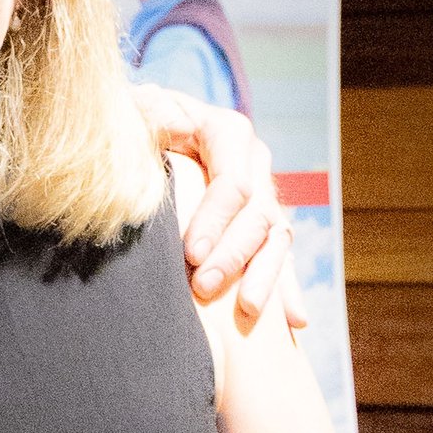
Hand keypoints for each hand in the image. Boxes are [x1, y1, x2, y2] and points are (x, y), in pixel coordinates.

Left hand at [128, 87, 305, 330]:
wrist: (147, 127)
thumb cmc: (138, 121)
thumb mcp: (142, 110)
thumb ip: (157, 118)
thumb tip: (172, 129)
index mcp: (229, 134)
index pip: (233, 184)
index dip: (215, 221)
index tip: (191, 254)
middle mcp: (254, 164)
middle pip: (255, 216)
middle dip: (232, 256)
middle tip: (204, 287)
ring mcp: (262, 196)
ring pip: (275, 239)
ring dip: (263, 277)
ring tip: (249, 311)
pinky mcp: (261, 225)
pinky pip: (280, 258)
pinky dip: (288, 290)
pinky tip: (294, 322)